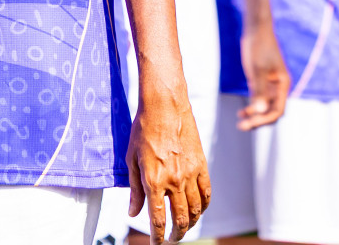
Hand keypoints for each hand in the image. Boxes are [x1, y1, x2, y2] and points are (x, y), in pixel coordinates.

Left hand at [126, 81, 209, 244]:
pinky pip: (207, 194)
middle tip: (171, 239)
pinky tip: (198, 211)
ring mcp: (190, 174)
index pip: (158, 219)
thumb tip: (133, 213)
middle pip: (180, 219)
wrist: (165, 107)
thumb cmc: (143, 130)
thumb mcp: (131, 159)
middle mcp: (174, 181)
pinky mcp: (201, 166)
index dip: (158, 237)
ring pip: (196, 210)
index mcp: (153, 180)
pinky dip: (204, 207)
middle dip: (176, 235)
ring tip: (183, 228)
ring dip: (190, 224)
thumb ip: (134, 189)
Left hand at [237, 20, 289, 129]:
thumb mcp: (256, 69)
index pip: (277, 110)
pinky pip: (259, 98)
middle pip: (272, 111)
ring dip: (255, 116)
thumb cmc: (258, 47)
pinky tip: (242, 112)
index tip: (249, 123)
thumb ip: (258, 90)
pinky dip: (252, 106)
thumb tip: (258, 111)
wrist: (256, 28)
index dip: (264, 119)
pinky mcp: (261, 79)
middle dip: (259, 121)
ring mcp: (270, 84)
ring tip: (241, 123)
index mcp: (283, 85)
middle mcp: (278, 87)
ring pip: (265, 106)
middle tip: (242, 126)